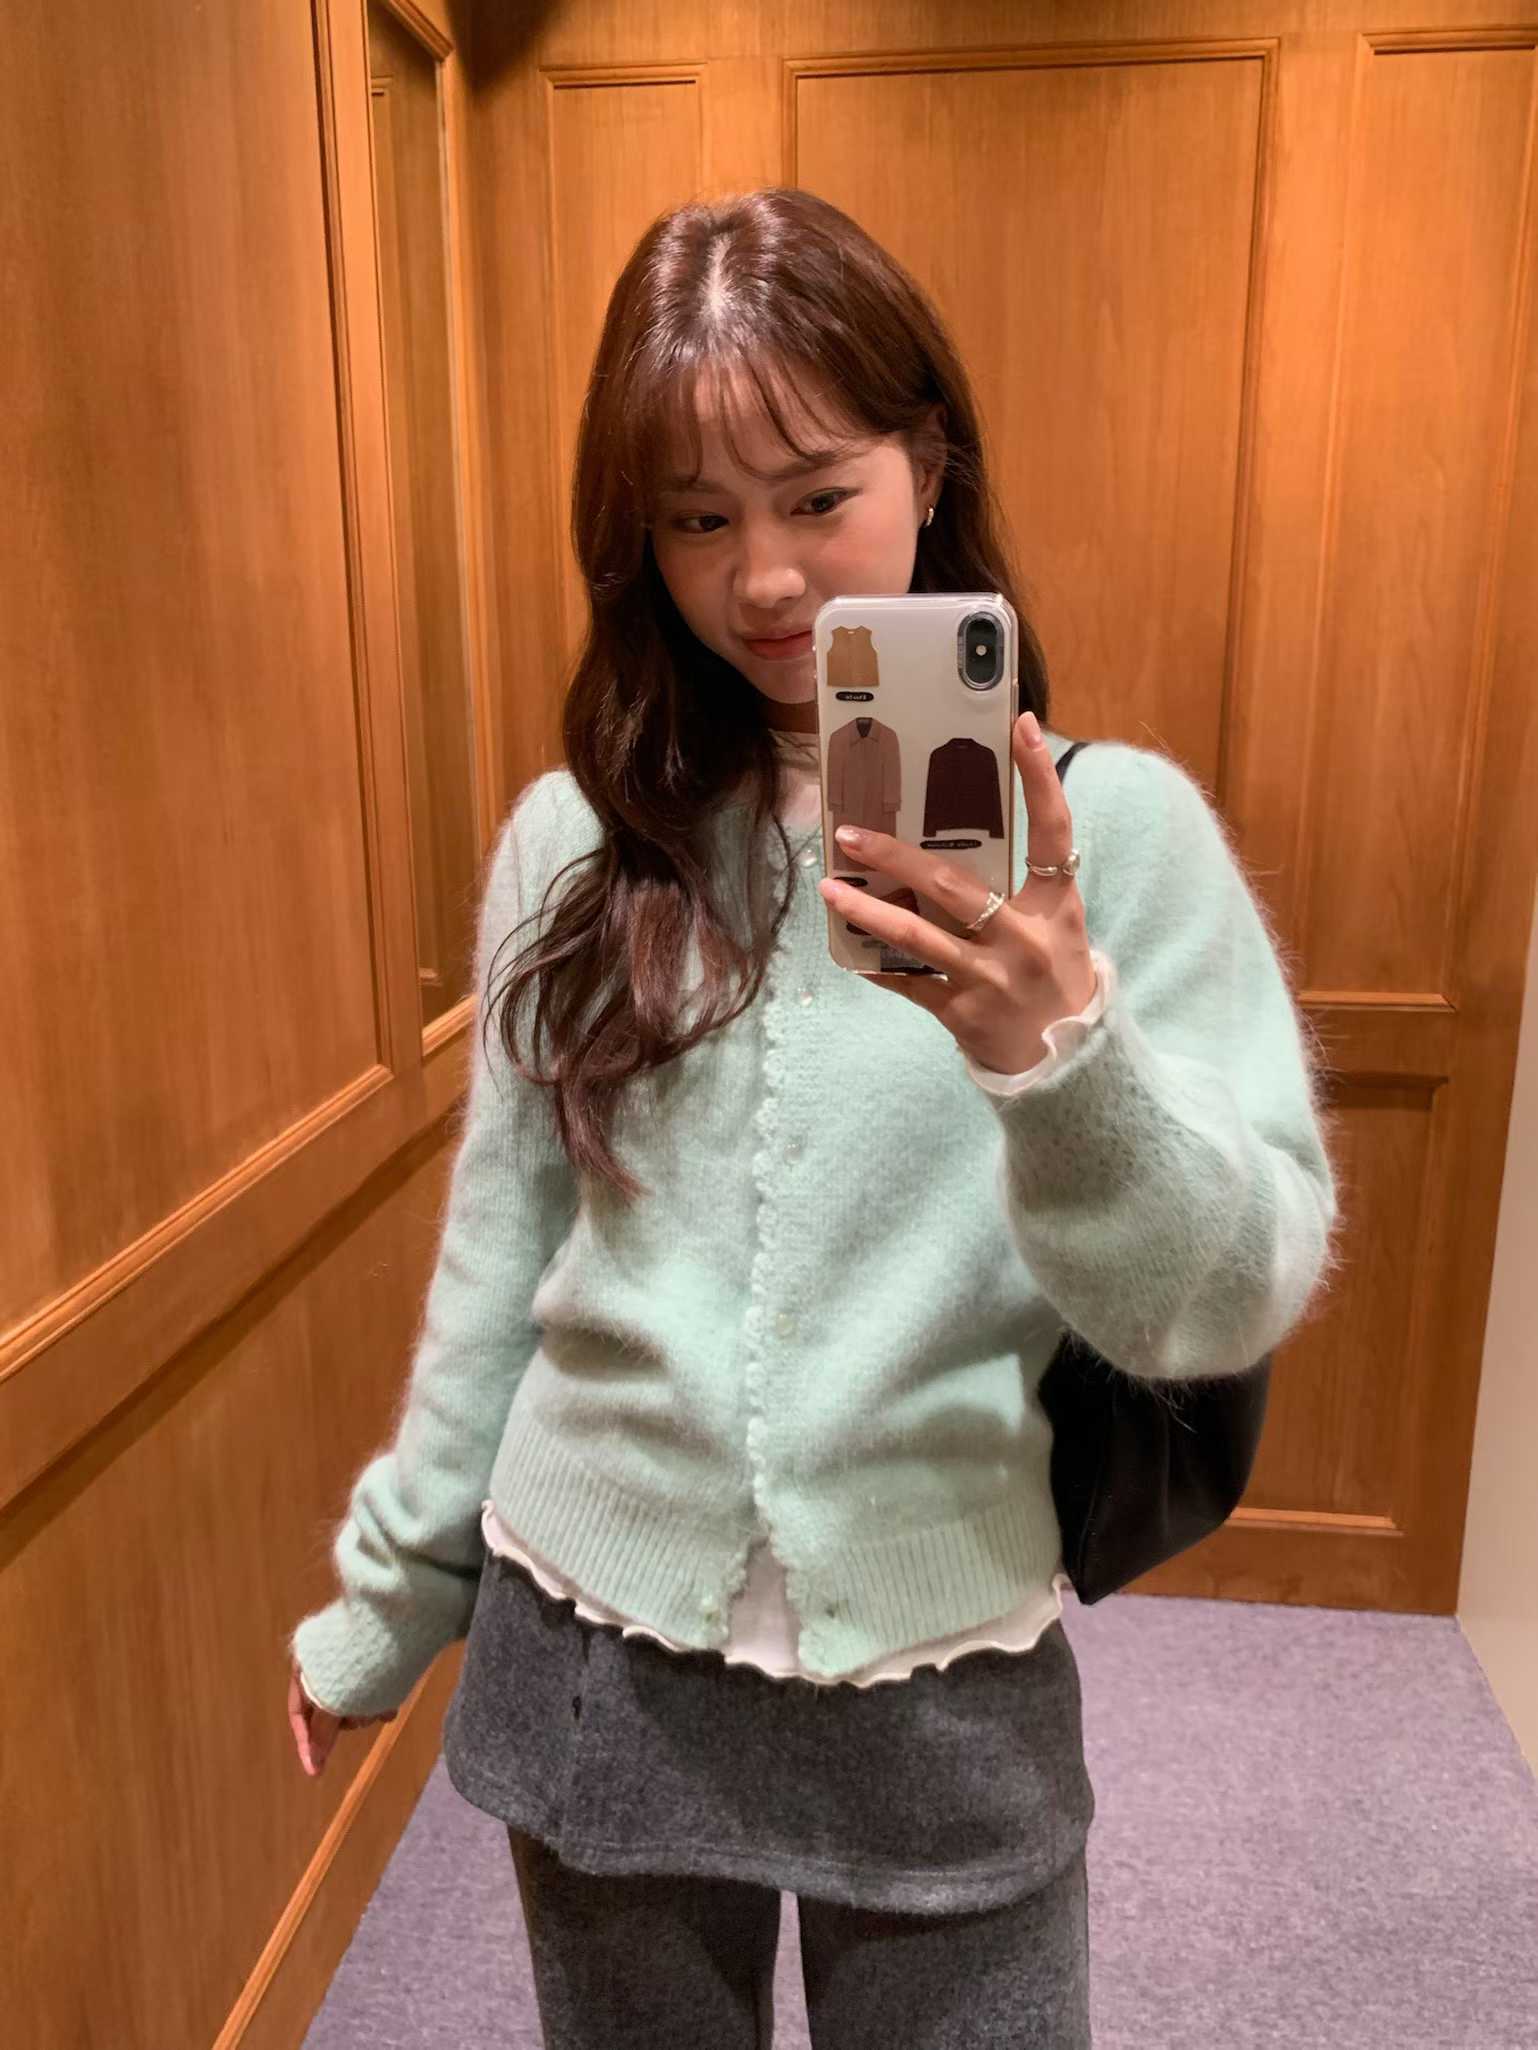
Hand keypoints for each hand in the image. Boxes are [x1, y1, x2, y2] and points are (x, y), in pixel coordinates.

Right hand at [287, 1660, 395, 1777]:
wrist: (392, 1620)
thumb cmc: (355, 1663)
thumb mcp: (333, 1701)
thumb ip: (322, 1733)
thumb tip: (314, 1766)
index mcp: (304, 1668)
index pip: (300, 1715)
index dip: (308, 1744)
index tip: (317, 1772)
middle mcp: (323, 1663)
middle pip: (329, 1709)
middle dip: (348, 1720)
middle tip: (367, 1719)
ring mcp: (347, 1659)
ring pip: (352, 1700)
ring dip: (367, 1709)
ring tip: (385, 1708)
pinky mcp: (371, 1657)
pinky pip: (369, 1687)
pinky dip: (377, 1698)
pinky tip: (391, 1705)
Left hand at [817, 711, 1096, 1073]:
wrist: (1069, 1062)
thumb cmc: (1056, 977)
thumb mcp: (1057, 925)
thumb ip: (1020, 883)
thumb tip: (959, 832)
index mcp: (1056, 907)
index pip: (1053, 830)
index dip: (1040, 777)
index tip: (1021, 725)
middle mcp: (1023, 939)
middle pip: (954, 885)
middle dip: (896, 856)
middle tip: (850, 833)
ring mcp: (990, 979)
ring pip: (917, 936)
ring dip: (867, 910)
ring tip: (829, 889)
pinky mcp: (961, 1013)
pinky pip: (908, 983)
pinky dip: (876, 965)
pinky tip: (846, 948)